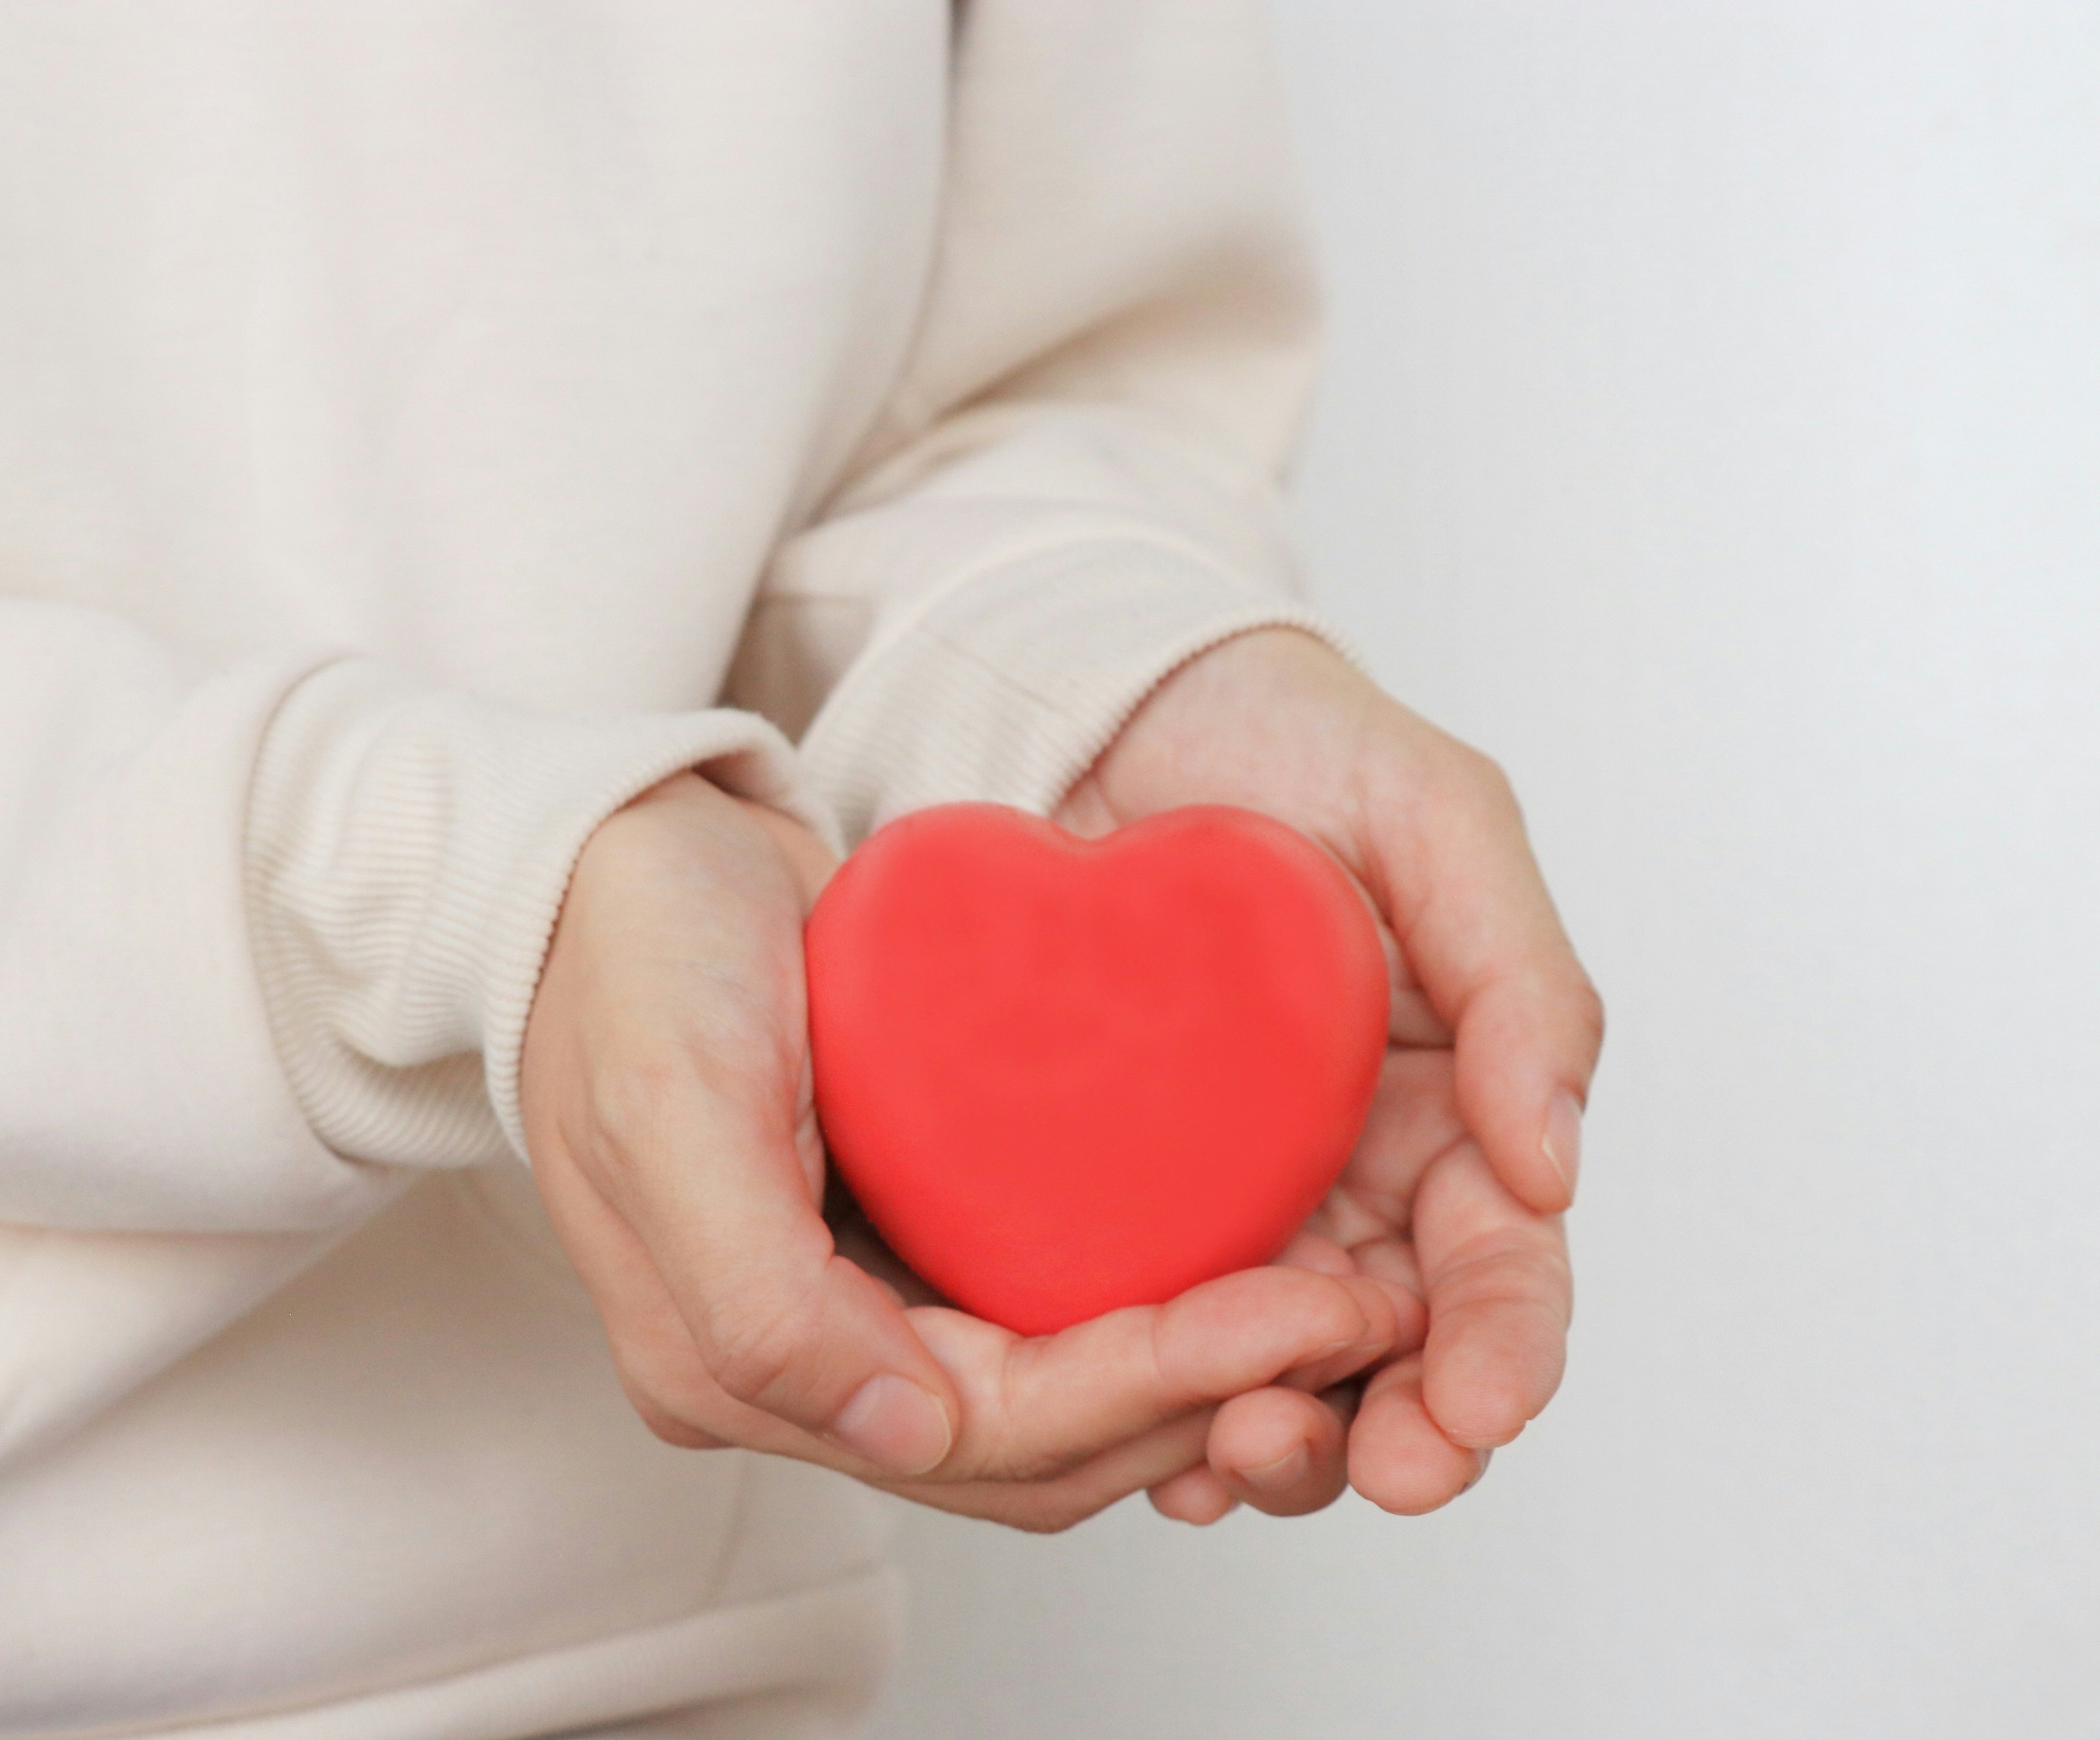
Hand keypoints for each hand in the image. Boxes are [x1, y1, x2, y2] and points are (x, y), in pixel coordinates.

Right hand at [524, 771, 1420, 1529]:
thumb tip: (902, 1432)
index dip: (1153, 1388)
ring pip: (1061, 1403)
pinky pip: (1047, 1314)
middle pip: (1043, 1447)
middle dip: (1205, 1394)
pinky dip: (1150, 1303)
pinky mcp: (900, 1240)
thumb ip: (757, 1294)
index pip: (986, 1431)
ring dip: (1198, 1371)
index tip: (1299, 1308)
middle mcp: (806, 1363)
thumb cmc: (628, 954)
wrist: (609, 853)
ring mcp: (856, 1308)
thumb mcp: (671, 1104)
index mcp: (736, 1363)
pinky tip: (1245, 1248)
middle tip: (1355, 1308)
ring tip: (1335, 1295)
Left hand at [1057, 629, 1601, 1519]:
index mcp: (1455, 1111)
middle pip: (1396, 1354)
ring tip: (1230, 1460)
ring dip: (1273, 1436)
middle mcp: (1355, 1178)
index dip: (1500, 1354)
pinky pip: (1147, 1319)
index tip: (1472, 1414)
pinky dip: (1156, 1396)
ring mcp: (1236, 1197)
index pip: (1500, 1266)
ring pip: (1278, 1368)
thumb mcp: (1437, 817)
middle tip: (1351, 1465)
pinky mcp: (1119, 1193)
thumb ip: (1522, 973)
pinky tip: (1142, 1438)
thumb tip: (1556, 1161)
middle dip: (1389, 1435)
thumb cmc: (1289, 737)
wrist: (1111, 702)